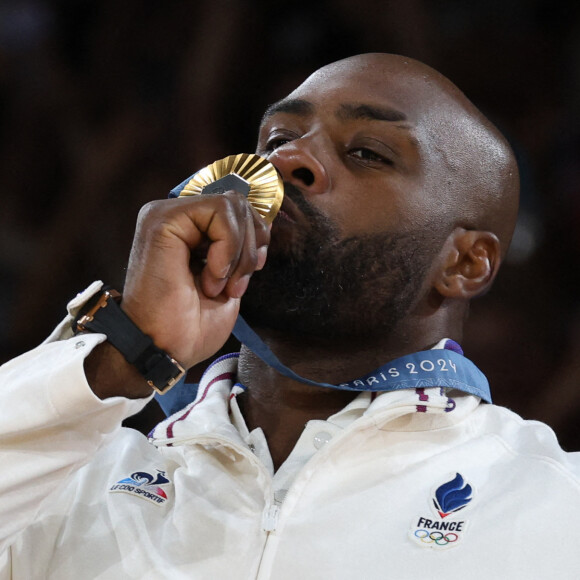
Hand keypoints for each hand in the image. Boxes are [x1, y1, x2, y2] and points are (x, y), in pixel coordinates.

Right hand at [121, 191, 269, 368]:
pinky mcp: (162, 219)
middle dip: (250, 247)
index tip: (245, 276)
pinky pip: (219, 212)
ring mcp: (167, 215)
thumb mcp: (230, 279)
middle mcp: (177, 217)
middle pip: (238, 203)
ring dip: (238, 253)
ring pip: (232, 205)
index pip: (237, 209)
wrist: (165, 351)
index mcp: (190, 230)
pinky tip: (210, 278)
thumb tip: (266, 222)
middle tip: (234, 287)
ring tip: (219, 286)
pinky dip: (227, 249)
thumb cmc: (192, 326)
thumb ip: (242, 248)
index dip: (255, 238)